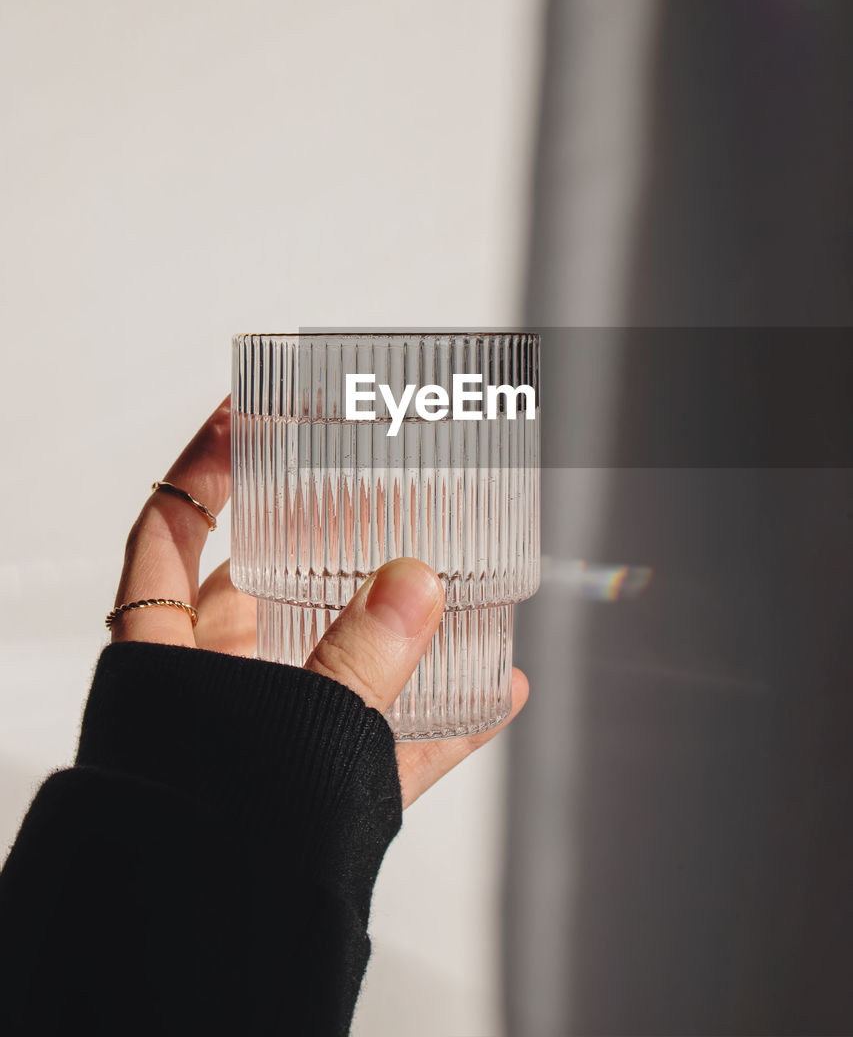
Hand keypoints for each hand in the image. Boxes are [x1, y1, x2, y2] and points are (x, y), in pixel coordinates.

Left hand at [112, 395, 529, 806]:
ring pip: (338, 651)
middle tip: (383, 488)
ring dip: (397, 618)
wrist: (209, 943)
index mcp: (169, 650)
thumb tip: (419, 582)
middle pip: (270, 579)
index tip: (245, 410)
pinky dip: (441, 713)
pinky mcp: (319, 782)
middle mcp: (214, 680)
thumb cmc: (205, 830)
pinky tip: (497, 689)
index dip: (205, 463)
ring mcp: (269, 729)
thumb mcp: (289, 719)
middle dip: (329, 533)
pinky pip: (387, 731)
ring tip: (454, 572)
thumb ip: (359, 653)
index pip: (173, 526)